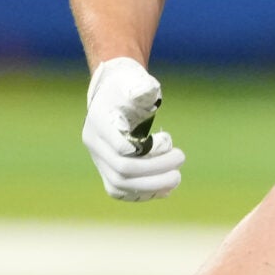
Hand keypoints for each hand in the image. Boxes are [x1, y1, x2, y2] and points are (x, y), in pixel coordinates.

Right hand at [82, 56, 184, 201]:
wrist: (113, 96)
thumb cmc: (128, 87)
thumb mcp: (135, 81)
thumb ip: (142, 87)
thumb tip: (148, 91)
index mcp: (98, 120)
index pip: (119, 146)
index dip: (145, 150)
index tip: (167, 139)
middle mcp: (94, 143)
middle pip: (122, 168)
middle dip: (156, 168)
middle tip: (181, 158)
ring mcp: (98, 160)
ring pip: (120, 184)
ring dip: (152, 185)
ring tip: (177, 177)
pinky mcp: (107, 171)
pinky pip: (122, 191)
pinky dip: (144, 193)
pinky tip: (167, 189)